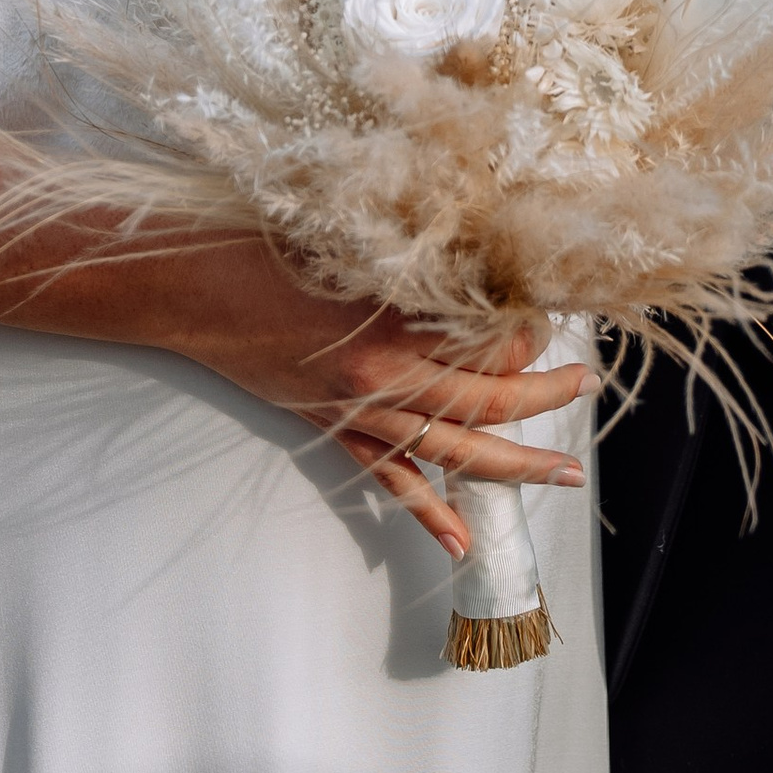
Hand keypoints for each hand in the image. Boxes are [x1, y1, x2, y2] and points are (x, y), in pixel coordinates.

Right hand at [130, 235, 590, 561]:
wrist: (188, 286)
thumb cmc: (262, 244)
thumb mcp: (350, 232)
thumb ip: (417, 255)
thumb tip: (481, 263)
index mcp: (394, 318)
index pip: (490, 342)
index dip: (531, 335)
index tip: (551, 317)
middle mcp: (382, 374)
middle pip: (485, 403)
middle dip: (545, 401)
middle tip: (584, 389)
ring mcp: (356, 409)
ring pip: (449, 451)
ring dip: (511, 466)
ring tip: (561, 475)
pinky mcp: (330, 426)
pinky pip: (388, 478)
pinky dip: (426, 511)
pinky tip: (458, 540)